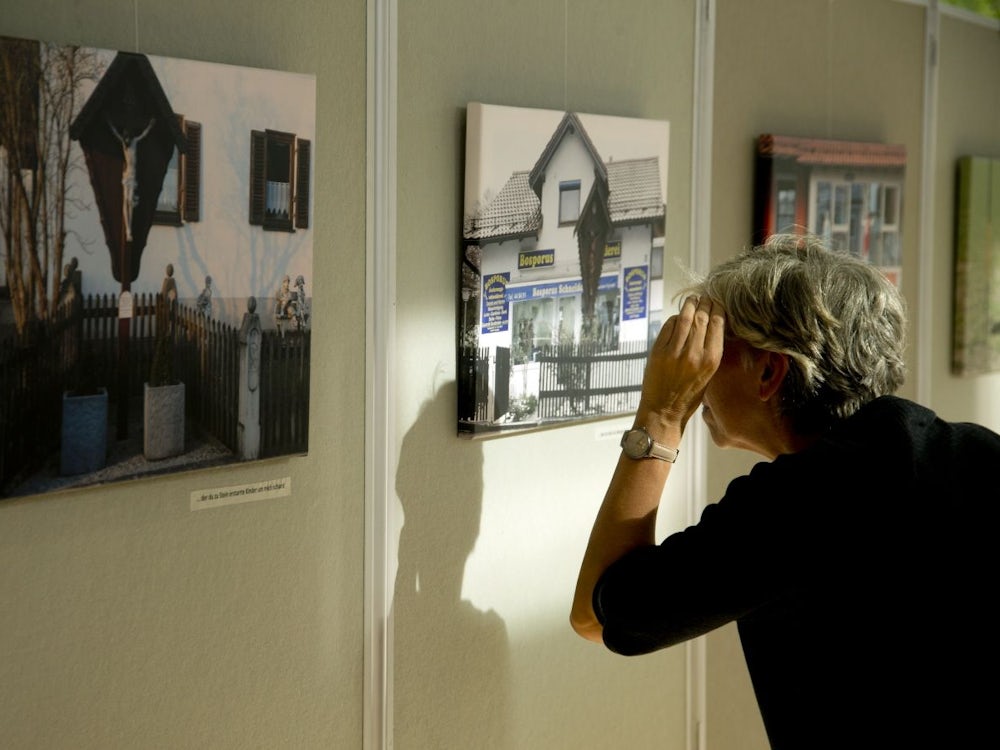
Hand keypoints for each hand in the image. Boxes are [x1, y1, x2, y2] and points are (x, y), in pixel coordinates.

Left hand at [637, 295, 724, 432]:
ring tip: (692, 299)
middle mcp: (694, 353)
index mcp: (711, 360)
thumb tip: (710, 326)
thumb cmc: (689, 395)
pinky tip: (678, 316)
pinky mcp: (658, 351)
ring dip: (689, 305)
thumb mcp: (708, 375)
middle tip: (705, 297)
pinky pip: (669, 326)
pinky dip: (675, 318)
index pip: (717, 324)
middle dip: (704, 304)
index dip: (717, 309)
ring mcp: (674, 351)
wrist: (664, 411)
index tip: (717, 302)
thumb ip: (709, 351)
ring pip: (684, 318)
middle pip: (701, 318)